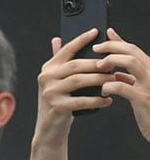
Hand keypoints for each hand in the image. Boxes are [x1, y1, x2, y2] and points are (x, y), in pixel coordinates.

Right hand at [34, 29, 116, 146]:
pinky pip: (81, 100)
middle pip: (75, 65)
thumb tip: (57, 39)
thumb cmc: (59, 102)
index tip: (96, 31)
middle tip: (113, 64)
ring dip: (99, 80)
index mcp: (48, 68)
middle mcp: (46, 77)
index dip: (81, 40)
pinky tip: (108, 100)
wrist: (49, 128)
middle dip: (96, 64)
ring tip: (113, 80)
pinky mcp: (56, 106)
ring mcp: (50, 92)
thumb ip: (58, 61)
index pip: (66, 50)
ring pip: (79, 81)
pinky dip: (97, 100)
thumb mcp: (56, 80)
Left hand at [95, 27, 149, 141]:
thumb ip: (130, 77)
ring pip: (131, 63)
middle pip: (132, 51)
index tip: (104, 34)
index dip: (117, 41)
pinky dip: (109, 85)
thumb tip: (115, 67)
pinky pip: (123, 87)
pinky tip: (103, 90)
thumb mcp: (140, 89)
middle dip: (111, 47)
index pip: (134, 49)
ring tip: (99, 67)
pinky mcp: (144, 100)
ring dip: (111, 61)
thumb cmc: (148, 110)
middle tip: (96, 49)